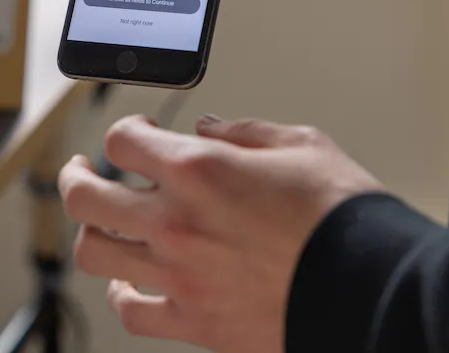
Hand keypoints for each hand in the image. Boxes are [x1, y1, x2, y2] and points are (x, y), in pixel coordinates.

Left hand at [59, 115, 383, 351]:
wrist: (371, 286)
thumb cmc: (343, 216)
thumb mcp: (301, 144)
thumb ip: (245, 132)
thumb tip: (212, 128)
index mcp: (198, 169)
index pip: (122, 139)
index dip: (127, 130)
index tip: (140, 133)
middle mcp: (176, 222)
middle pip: (85, 196)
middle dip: (77, 176)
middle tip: (84, 170)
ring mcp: (179, 276)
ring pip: (95, 253)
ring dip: (92, 232)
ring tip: (100, 224)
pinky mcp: (195, 321)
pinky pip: (133, 311)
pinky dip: (122, 296)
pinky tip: (128, 285)